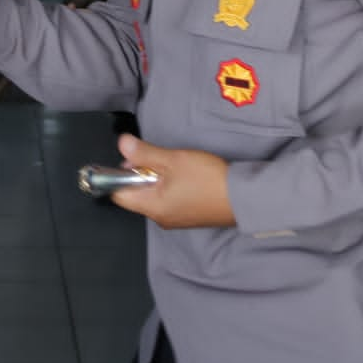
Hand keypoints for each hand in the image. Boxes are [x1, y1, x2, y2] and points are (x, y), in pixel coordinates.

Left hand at [108, 134, 235, 228]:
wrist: (243, 198)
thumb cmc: (209, 180)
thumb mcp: (173, 160)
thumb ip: (144, 153)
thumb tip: (122, 144)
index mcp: (152, 207)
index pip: (118, 194)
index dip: (119, 174)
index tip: (133, 159)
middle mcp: (160, 217)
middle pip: (136, 194)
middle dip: (141, 173)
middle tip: (157, 158)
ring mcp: (174, 218)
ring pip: (153, 195)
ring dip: (157, 177)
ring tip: (175, 165)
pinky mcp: (187, 215)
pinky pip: (168, 199)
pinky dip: (170, 185)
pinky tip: (186, 175)